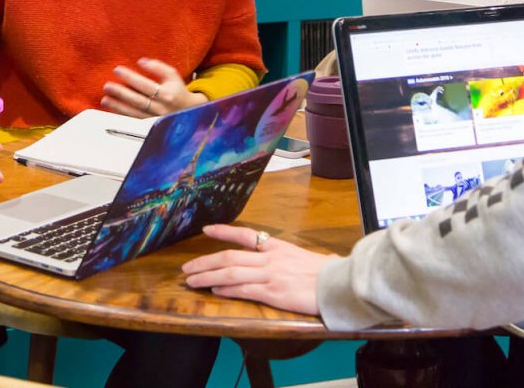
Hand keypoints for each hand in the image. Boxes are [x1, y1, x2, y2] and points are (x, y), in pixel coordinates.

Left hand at [101, 58, 206, 118]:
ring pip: (134, 113)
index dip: (131, 77)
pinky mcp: (151, 126)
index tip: (117, 69)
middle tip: (107, 86)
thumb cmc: (177, 89)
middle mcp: (162, 108)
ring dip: (118, 106)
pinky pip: (134, 121)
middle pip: (138, 100)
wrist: (188, 111)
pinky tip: (112, 110)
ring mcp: (156, 119)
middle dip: (121, 93)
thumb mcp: (172, 75)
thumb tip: (141, 61)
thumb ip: (157, 67)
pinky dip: (122, 115)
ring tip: (105, 99)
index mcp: (167, 94)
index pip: (146, 85)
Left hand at [181, 224, 337, 315]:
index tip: (205, 230)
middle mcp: (269, 258)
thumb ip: (281, 256)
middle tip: (186, 267)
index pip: (244, 235)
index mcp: (276, 246)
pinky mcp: (272, 293)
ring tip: (192, 280)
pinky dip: (226, 289)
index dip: (223, 232)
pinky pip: (243, 289)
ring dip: (207, 276)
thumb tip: (269, 256)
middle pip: (229, 256)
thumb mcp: (299, 256)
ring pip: (230, 272)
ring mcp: (269, 275)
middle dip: (205, 261)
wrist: (337, 283)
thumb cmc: (323, 271)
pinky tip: (214, 290)